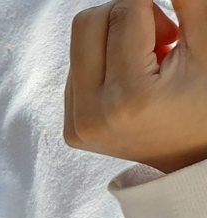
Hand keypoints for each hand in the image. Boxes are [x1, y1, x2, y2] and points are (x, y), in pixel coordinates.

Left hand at [65, 0, 206, 172]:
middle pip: (88, 22)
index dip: (150, 6)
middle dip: (128, 16)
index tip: (171, 27)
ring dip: (115, 38)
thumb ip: (188, 3)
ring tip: (152, 63)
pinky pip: (76, 71)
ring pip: (79, 43)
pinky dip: (105, 62)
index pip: (123, 13)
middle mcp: (92, 115)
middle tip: (163, 39)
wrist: (197, 154)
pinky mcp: (71, 130)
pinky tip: (135, 80)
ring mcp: (77, 125)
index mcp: (130, 96)